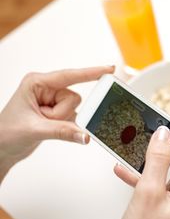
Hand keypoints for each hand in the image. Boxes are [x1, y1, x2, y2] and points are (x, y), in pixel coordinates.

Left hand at [0, 66, 114, 181]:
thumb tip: (85, 135)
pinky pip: (75, 118)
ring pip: (76, 109)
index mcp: (37, 83)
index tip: (109, 69)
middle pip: (74, 97)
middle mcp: (46, 89)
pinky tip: (50, 129)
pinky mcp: (58, 112)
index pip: (69, 76)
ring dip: (63, 122)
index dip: (91, 73)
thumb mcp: (35, 130)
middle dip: (63, 114)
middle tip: (46, 120)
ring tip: (43, 126)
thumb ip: (63, 132)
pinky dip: (67, 127)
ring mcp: (53, 100)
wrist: (0, 149)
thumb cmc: (6, 133)